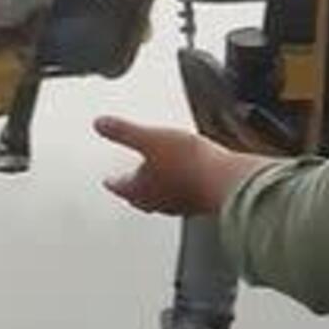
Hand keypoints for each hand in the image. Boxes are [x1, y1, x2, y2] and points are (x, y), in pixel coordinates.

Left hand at [95, 115, 249, 216]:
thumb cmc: (189, 163)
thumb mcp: (150, 138)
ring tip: (159, 179)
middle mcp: (160, 202)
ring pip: (163, 199)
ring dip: (158, 190)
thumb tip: (100, 124)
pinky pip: (186, 196)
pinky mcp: (203, 201)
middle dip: (133, 189)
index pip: (120, 187)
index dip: (113, 181)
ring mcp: (183, 204)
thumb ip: (123, 132)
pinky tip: (189, 180)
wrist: (229, 181)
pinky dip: (181, 188)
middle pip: (140, 197)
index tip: (108, 180)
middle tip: (129, 183)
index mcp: (141, 189)